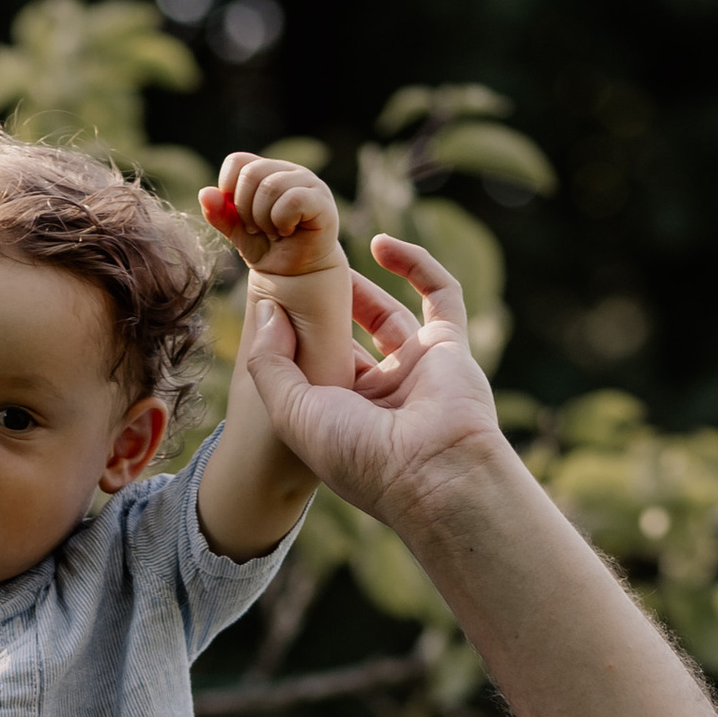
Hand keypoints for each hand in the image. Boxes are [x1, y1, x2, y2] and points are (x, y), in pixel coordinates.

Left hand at [201, 153, 343, 284]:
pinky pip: (292, 199)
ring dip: (263, 219)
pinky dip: (281, 221)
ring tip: (273, 232)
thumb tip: (204, 193)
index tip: (238, 214)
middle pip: (251, 173)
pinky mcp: (321, 201)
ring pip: (270, 187)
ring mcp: (308, 182)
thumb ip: (219, 213)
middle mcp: (288, 171)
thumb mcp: (236, 231)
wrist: (293, 275)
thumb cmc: (266, 247)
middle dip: (245, 209)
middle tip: (257, 228)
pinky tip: (287, 231)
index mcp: (267, 171)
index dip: (229, 189)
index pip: (237, 161)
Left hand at [238, 235, 507, 534]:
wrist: (430, 471)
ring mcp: (417, 370)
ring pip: (388, 316)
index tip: (267, 299)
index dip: (293, 337)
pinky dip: (416, 264)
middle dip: (326, 311)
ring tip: (328, 261)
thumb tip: (268, 310)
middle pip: (349, 340)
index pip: (315, 369)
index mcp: (340, 417)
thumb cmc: (356, 453)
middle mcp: (379, 396)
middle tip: (299, 276)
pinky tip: (382, 245)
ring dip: (360, 289)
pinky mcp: (450, 346)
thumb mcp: (290, 412)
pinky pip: (440, 294)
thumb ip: (271, 364)